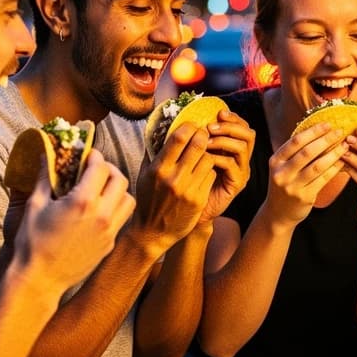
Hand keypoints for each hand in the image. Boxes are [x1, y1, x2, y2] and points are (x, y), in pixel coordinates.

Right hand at [12, 149, 134, 294]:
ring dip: (118, 189)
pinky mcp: (110, 244)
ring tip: (101, 189)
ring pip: (128, 199)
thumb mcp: (35, 205)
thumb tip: (46, 154)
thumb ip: (44, 177)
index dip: (94, 156)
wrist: (40, 279)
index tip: (87, 155)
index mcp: (83, 202)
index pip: (101, 167)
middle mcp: (102, 215)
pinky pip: (122, 219)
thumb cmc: (32, 242)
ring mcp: (109, 231)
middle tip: (95, 169)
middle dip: (109, 169)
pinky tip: (99, 209)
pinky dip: (116, 208)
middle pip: (120, 179)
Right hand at [135, 121, 218, 251]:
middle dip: (203, 136)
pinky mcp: (199, 199)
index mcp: (158, 169)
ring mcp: (188, 189)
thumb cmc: (148, 199)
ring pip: (209, 159)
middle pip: (198, 145)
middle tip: (203, 135)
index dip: (189, 126)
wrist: (153, 232)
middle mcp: (174, 178)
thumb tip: (159, 127)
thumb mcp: (144, 174)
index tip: (192, 125)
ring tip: (202, 156)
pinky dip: (209, 171)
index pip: (179, 138)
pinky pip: (211, 175)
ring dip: (207, 154)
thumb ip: (153, 152)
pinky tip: (202, 173)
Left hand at [200, 110, 254, 222]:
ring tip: (206, 142)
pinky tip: (205, 159)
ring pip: (242, 147)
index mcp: (233, 148)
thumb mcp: (193, 154)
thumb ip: (197, 137)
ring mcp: (241, 171)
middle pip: (249, 134)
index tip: (218, 113)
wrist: (191, 208)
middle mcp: (241, 158)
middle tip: (210, 127)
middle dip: (230, 127)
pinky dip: (218, 158)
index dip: (233, 117)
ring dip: (223, 140)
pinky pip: (232, 165)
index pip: (242, 126)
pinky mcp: (237, 184)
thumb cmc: (190, 179)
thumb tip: (189, 115)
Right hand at [264, 122, 347, 225]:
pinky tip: (343, 161)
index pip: (296, 141)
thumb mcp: (282, 167)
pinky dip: (334, 168)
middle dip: (326, 140)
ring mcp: (292, 186)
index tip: (328, 124)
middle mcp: (282, 173)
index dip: (313, 131)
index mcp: (275, 160)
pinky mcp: (304, 197)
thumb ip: (294, 151)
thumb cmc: (285, 184)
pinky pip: (323, 179)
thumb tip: (317, 130)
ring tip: (345, 145)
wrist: (278, 213)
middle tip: (340, 132)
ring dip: (334, 154)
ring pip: (317, 166)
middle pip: (307, 152)